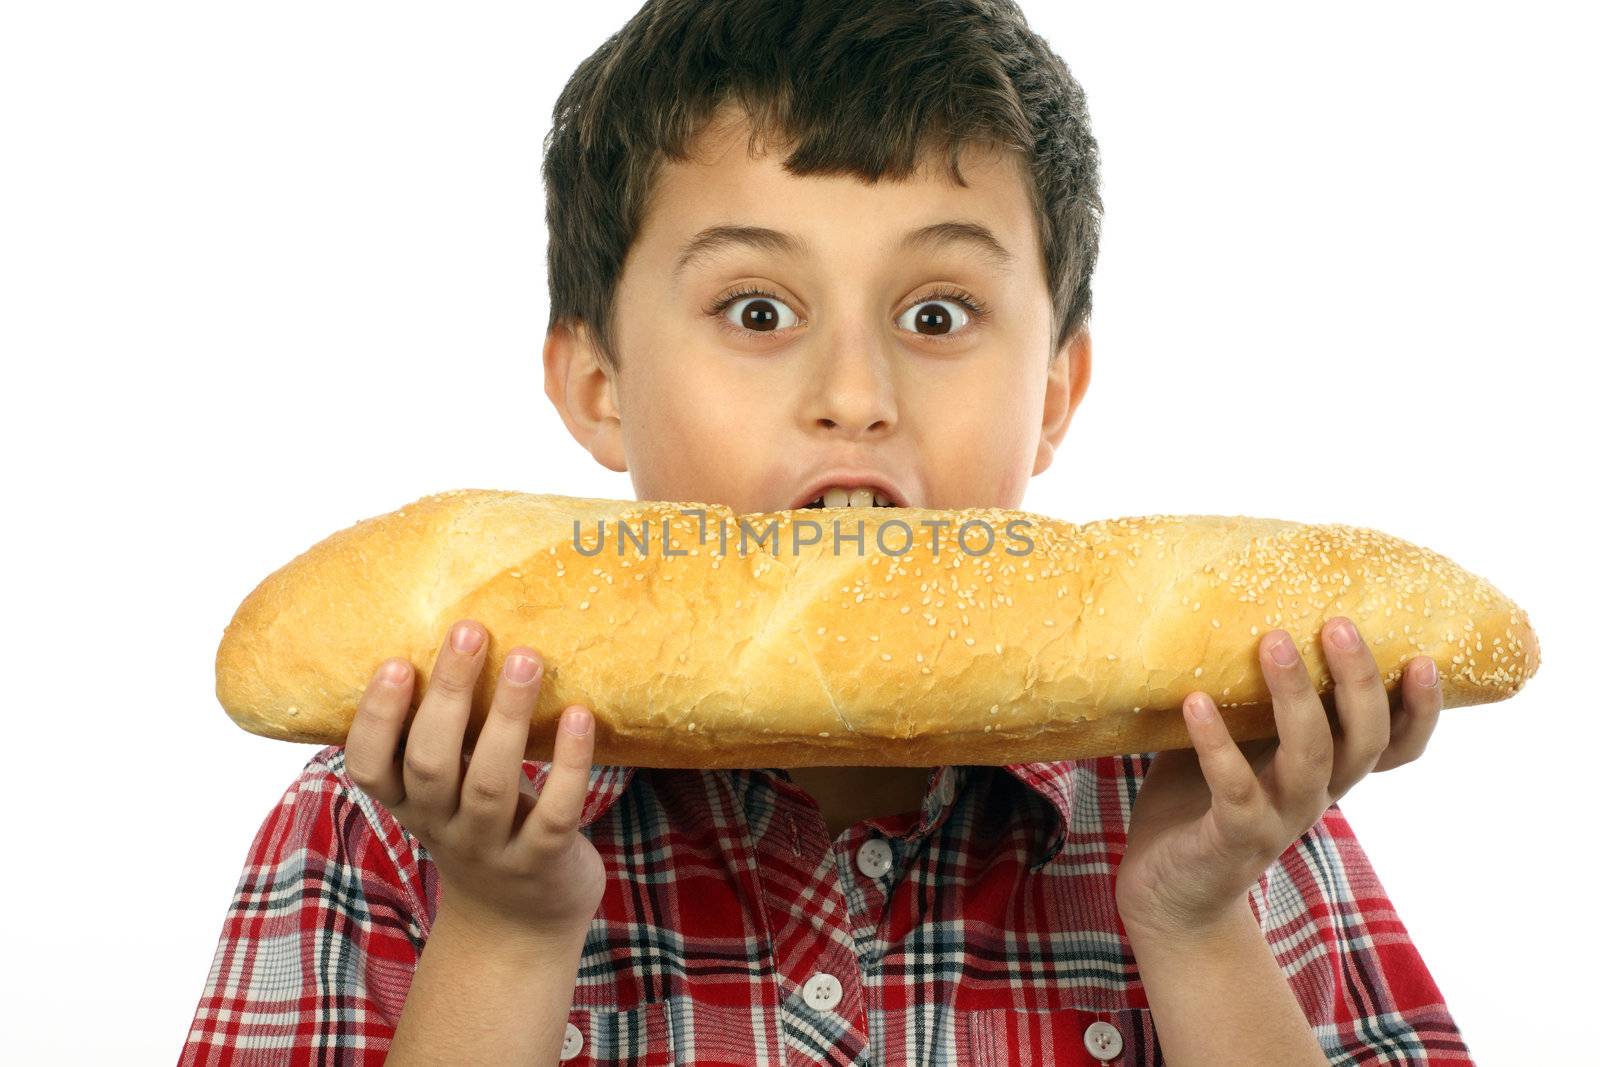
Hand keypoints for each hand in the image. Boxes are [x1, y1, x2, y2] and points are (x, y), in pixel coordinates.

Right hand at [344, 618, 605, 937]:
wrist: (519, 925)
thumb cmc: (482, 828)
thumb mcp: (446, 792)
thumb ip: (443, 733)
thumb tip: (456, 639)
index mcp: (410, 803)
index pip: (368, 765)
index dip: (375, 718)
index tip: (393, 662)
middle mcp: (442, 826)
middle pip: (431, 761)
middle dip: (447, 695)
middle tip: (469, 632)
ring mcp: (492, 847)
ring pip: (491, 782)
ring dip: (510, 716)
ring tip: (528, 658)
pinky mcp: (543, 861)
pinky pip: (556, 812)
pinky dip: (572, 764)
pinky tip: (581, 716)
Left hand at [1114, 616, 1441, 937]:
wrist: (1167, 891)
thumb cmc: (1199, 799)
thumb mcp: (1235, 740)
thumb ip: (1248, 693)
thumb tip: (1236, 607)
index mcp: (1327, 770)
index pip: (1395, 744)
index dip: (1420, 709)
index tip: (1426, 657)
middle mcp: (1316, 794)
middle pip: (1365, 740)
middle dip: (1359, 681)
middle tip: (1339, 623)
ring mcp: (1278, 818)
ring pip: (1309, 757)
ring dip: (1294, 696)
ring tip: (1273, 641)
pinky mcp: (1232, 837)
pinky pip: (1233, 789)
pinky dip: (1216, 743)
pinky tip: (1196, 701)